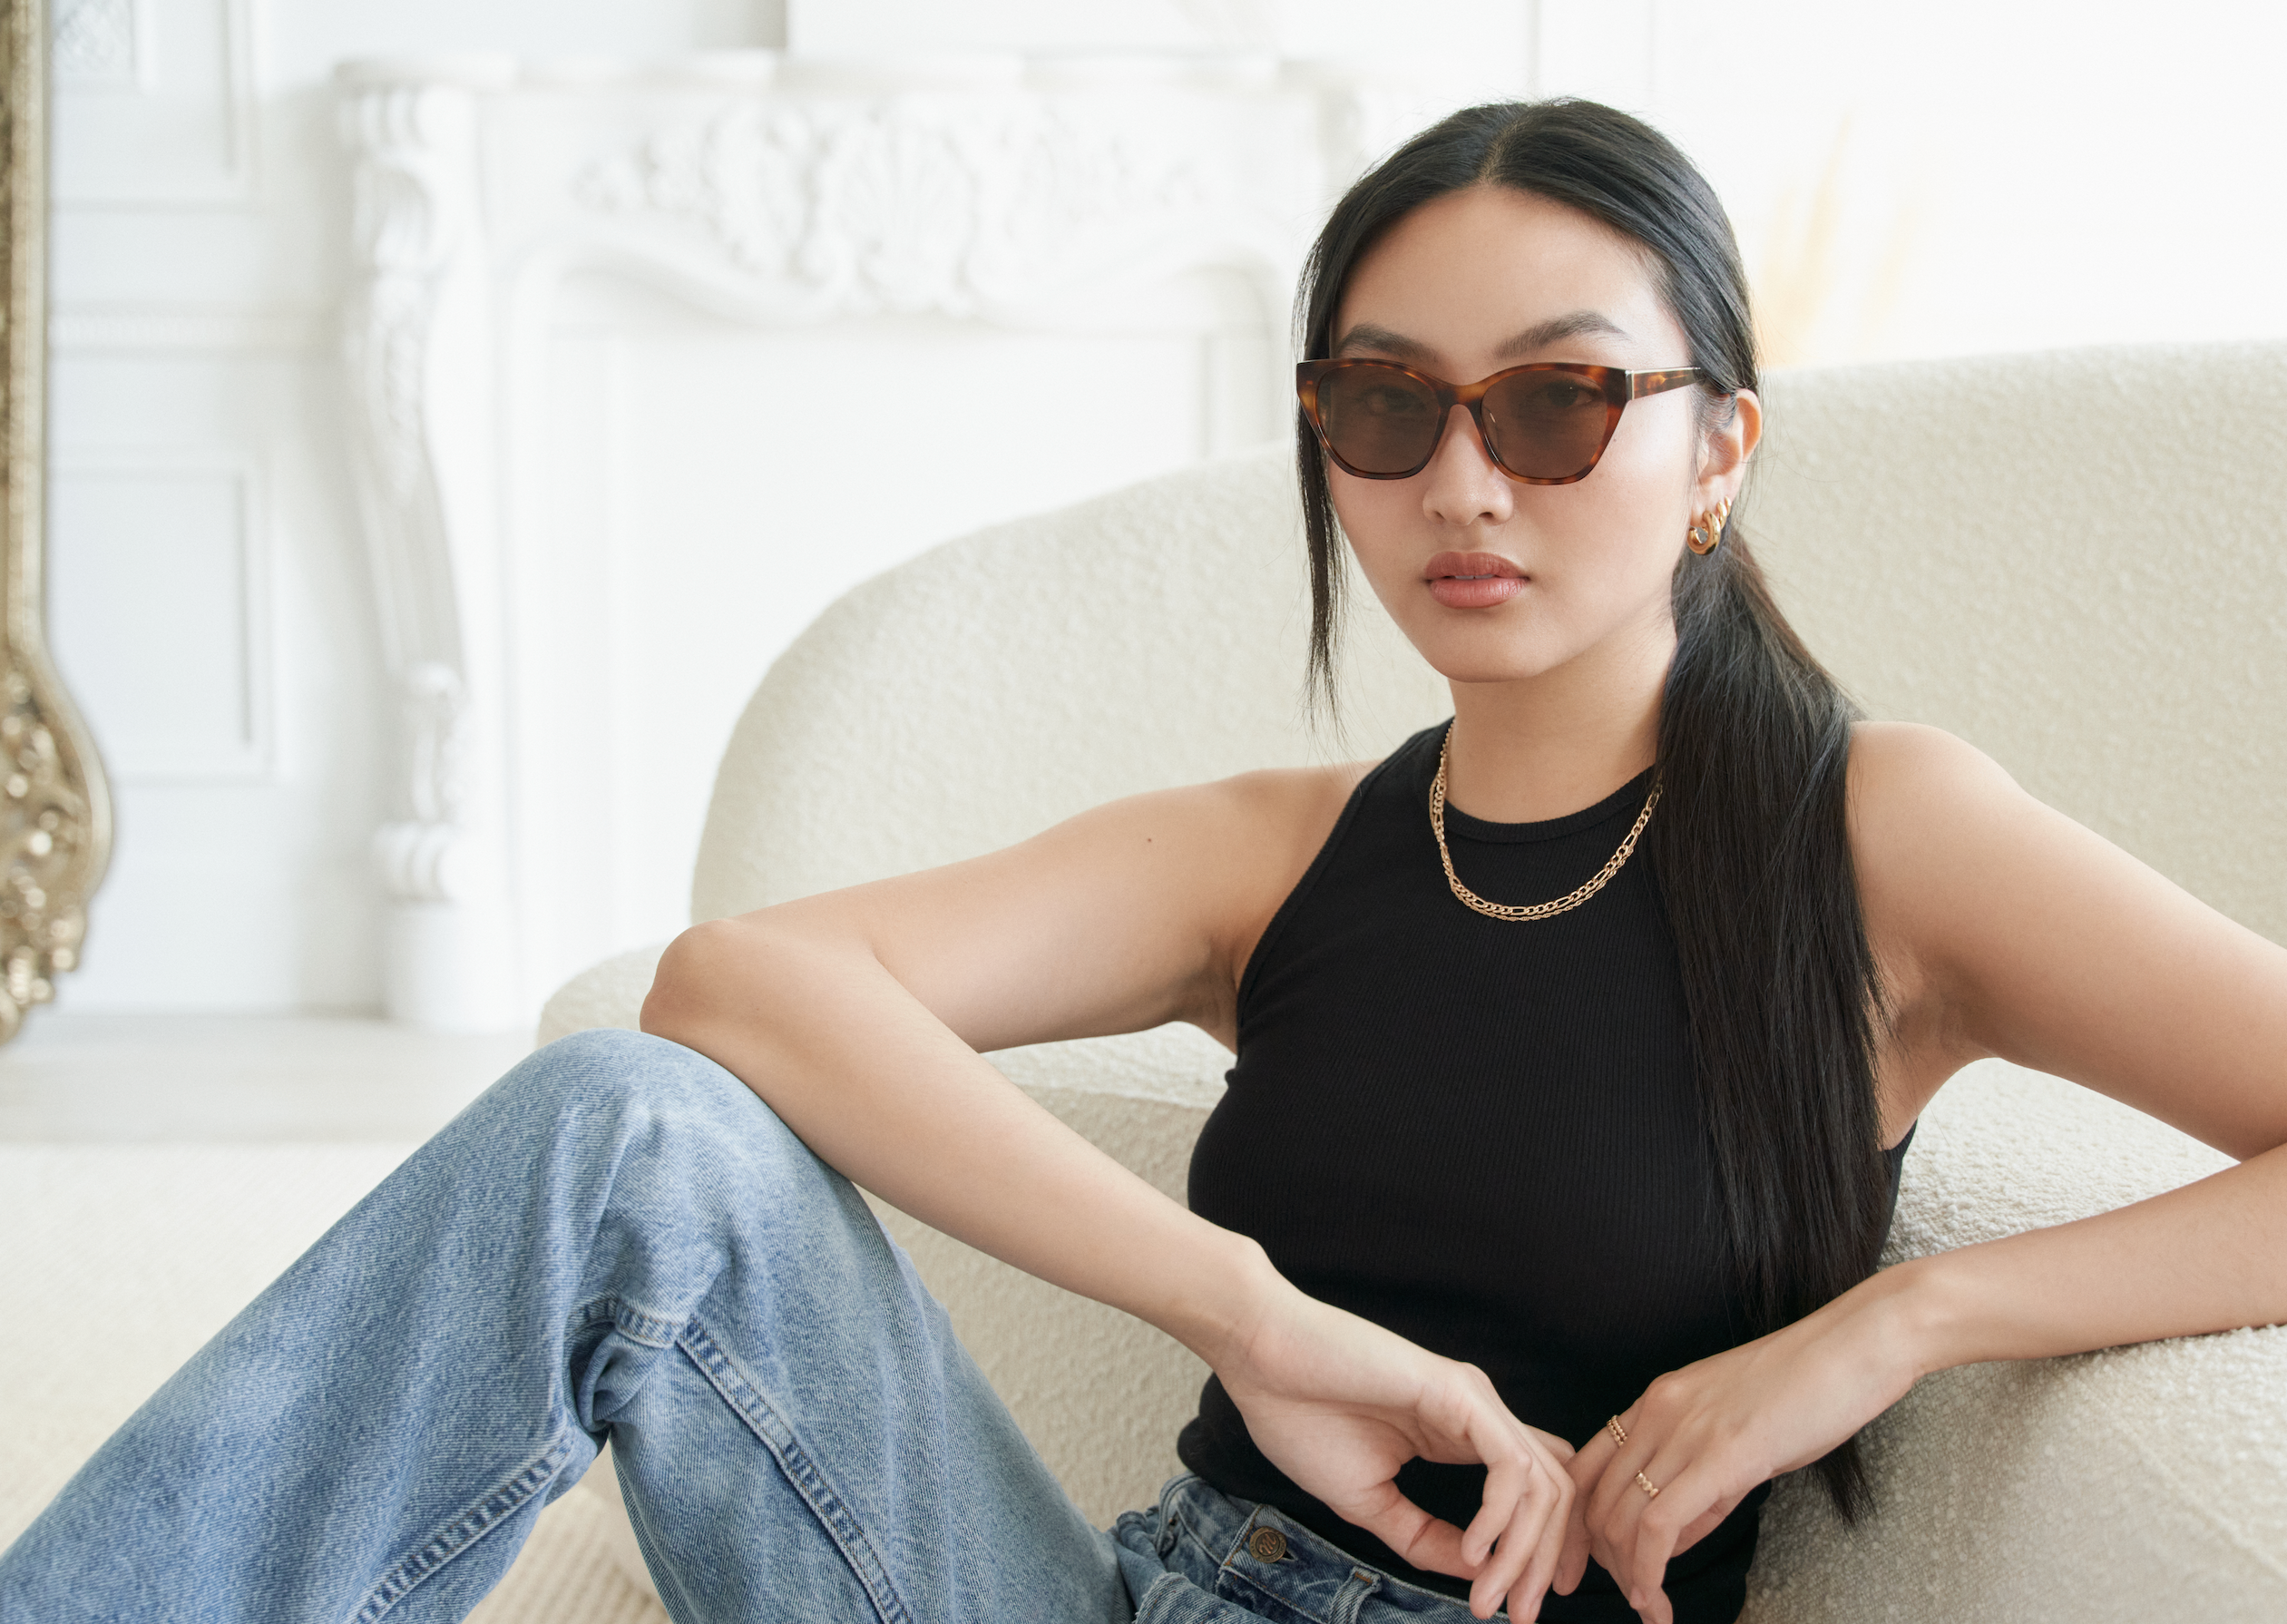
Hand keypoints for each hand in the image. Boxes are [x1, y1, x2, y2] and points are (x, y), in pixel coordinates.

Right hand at [1216, 1285, 1575, 1620]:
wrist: (1260, 1359)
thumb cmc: (1301, 1417)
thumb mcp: (1368, 1501)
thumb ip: (1422, 1536)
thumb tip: (1475, 1573)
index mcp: (1461, 1435)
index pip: (1535, 1491)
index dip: (1542, 1551)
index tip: (1521, 1608)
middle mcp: (1480, 1415)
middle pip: (1554, 1493)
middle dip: (1546, 1562)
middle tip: (1522, 1616)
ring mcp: (1474, 1401)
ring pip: (1543, 1483)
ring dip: (1524, 1551)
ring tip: (1493, 1597)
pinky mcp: (1458, 1393)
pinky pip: (1510, 1465)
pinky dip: (1501, 1516)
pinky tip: (1472, 1550)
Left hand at [1554, 1278, 1923, 1623]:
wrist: (1852, 1348)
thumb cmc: (1806, 1391)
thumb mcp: (1735, 1432)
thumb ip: (1699, 1483)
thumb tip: (1669, 1539)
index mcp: (1657, 1401)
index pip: (1586, 1467)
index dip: (1575, 1524)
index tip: (1585, 1565)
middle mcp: (1657, 1412)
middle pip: (1595, 1500)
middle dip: (1602, 1561)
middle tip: (1631, 1597)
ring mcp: (1685, 1431)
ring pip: (1620, 1518)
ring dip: (1627, 1576)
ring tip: (1648, 1606)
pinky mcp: (1720, 1456)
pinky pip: (1658, 1525)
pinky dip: (1649, 1573)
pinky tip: (1658, 1601)